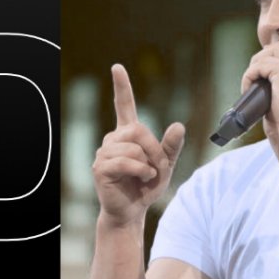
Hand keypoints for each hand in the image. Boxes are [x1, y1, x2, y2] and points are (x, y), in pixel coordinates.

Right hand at [92, 64, 185, 226]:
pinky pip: (126, 162)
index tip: (117, 67)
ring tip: (147, 176)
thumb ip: (172, 146)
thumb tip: (178, 125)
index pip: (124, 105)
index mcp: (128, 134)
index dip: (122, 86)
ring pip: (134, 148)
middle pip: (139, 130)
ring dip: (148, 164)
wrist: (133, 211)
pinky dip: (140, 171)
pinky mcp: (100, 168)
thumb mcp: (166, 164)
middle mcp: (113, 139)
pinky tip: (141, 179)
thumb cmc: (146, 186)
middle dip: (154, 149)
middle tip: (157, 167)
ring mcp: (104, 152)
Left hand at [240, 41, 278, 142]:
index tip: (264, 68)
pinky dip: (249, 75)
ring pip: (269, 53)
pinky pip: (260, 65)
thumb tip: (265, 73)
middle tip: (253, 75)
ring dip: (254, 66)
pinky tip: (247, 88)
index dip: (276, 54)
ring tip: (250, 83)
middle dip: (263, 57)